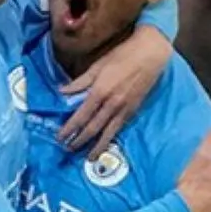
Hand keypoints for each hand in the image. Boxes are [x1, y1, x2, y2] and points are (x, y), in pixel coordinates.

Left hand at [60, 25, 172, 151]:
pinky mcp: (133, 110)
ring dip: (96, 146)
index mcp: (99, 91)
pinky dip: (111, 138)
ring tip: (88, 157)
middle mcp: (111, 104)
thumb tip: (61, 91)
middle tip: (68, 150)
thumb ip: (80, 82)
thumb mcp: (97, 65)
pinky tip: (105, 144)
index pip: (80, 116)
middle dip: (79, 140)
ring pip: (107, 133)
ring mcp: (124, 109)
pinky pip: (119, 128)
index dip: (69, 128)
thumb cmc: (122, 55)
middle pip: (92, 128)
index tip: (60, 137)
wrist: (151, 54)